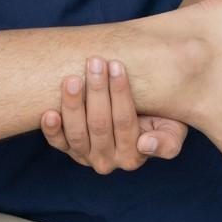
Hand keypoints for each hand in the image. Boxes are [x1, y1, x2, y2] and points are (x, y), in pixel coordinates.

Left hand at [41, 56, 187, 172]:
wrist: (137, 116)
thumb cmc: (157, 117)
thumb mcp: (172, 128)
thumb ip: (168, 142)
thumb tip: (145, 145)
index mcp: (134, 155)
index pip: (125, 121)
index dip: (120, 93)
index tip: (117, 66)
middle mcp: (108, 160)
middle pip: (100, 124)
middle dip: (97, 91)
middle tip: (94, 62)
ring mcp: (85, 156)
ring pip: (77, 133)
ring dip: (73, 104)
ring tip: (72, 78)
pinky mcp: (67, 149)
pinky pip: (57, 143)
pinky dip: (51, 130)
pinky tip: (48, 112)